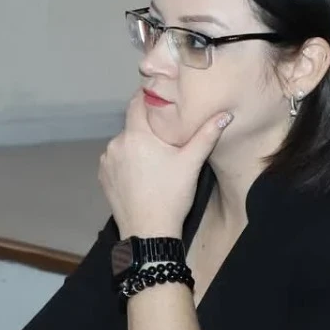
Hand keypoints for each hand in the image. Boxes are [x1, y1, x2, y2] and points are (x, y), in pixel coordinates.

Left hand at [99, 93, 230, 237]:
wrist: (149, 232)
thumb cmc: (171, 196)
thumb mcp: (191, 163)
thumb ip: (207, 135)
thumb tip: (225, 115)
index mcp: (136, 136)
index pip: (136, 103)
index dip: (147, 97)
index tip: (158, 96)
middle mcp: (116, 144)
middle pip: (132, 126)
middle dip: (147, 128)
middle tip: (165, 136)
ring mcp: (107, 161)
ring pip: (124, 143)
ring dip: (136, 146)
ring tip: (155, 158)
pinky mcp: (104, 177)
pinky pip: (116, 160)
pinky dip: (127, 161)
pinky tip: (142, 173)